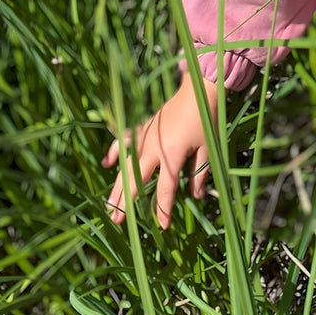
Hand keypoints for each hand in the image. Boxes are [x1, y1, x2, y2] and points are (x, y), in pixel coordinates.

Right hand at [103, 76, 219, 228]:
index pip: (165, 190)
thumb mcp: (208, 148)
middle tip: (117, 221)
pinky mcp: (144, 127)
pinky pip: (126, 141)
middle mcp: (153, 148)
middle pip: (136, 181)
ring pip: (126, 165)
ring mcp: (145, 137)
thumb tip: (196, 196)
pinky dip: (115, 151)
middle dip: (126, 203)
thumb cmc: (207, 118)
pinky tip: (107, 164)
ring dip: (116, 185)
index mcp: (172, 155)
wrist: (200, 89)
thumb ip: (200, 174)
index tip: (162, 225)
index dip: (163, 209)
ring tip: (109, 205)